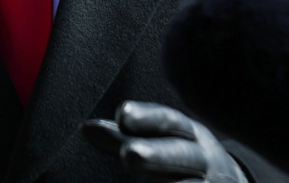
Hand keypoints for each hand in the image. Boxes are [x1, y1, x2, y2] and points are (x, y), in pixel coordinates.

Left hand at [83, 101, 245, 182]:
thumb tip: (85, 128)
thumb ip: (122, 137)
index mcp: (188, 133)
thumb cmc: (182, 158)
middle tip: (128, 154)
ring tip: (153, 173)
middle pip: (181, 154)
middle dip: (156, 154)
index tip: (123, 113)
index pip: (168, 120)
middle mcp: (203, 158)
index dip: (147, 118)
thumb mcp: (159, 142)